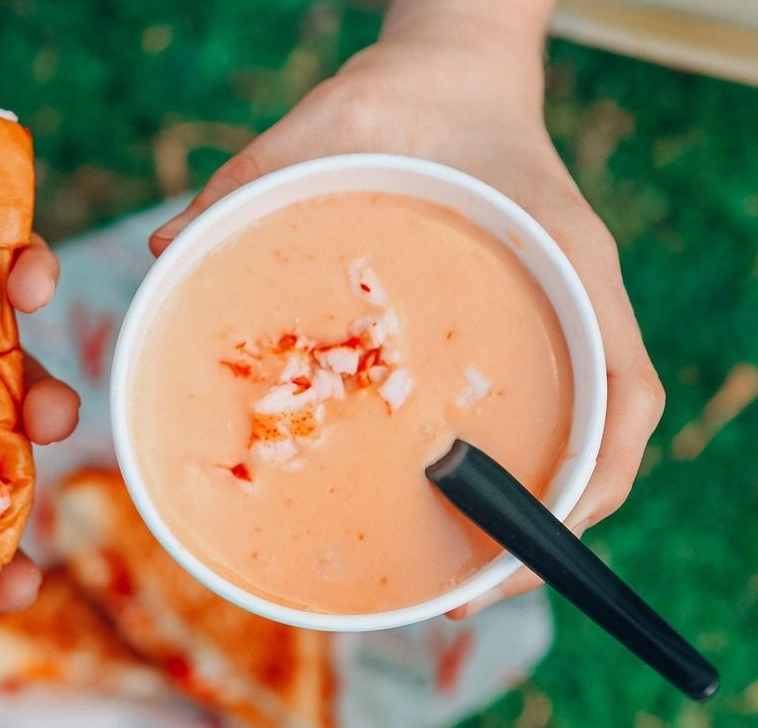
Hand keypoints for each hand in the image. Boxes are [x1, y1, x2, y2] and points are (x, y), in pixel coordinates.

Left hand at [150, 0, 663, 617]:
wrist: (447, 73)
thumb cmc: (400, 94)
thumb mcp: (321, 127)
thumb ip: (247, 185)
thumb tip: (162, 256)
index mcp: (561, 255)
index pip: (624, 395)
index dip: (583, 489)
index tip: (514, 550)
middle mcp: (575, 298)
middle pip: (603, 440)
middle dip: (544, 528)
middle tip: (461, 595)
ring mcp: (557, 316)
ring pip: (578, 435)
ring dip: (526, 509)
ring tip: (450, 574)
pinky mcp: (524, 325)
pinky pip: (542, 407)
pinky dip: (509, 464)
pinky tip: (439, 496)